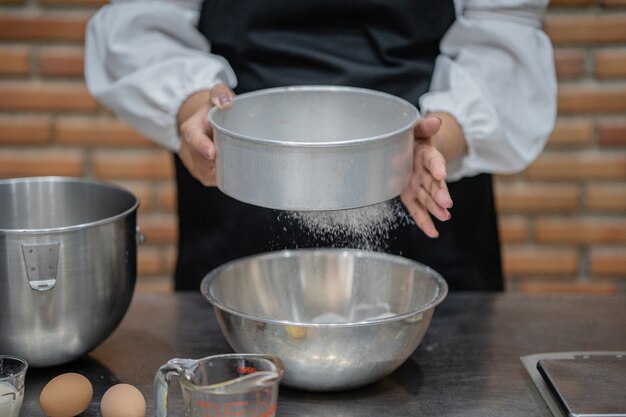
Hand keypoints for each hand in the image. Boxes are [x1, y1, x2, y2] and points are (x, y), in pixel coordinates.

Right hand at [177, 83, 234, 185]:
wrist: (205, 121)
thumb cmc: (215, 108)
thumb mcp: (217, 94)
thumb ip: (220, 94)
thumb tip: (226, 104)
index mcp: (191, 128)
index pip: (193, 138)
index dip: (202, 146)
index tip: (212, 153)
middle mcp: (187, 146)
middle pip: (201, 161)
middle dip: (217, 166)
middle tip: (238, 165)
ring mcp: (190, 161)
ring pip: (205, 174)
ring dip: (220, 173)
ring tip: (237, 167)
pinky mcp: (197, 172)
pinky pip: (208, 179)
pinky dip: (221, 178)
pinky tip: (232, 172)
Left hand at [400, 116, 453, 237]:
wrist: (410, 148)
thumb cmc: (412, 138)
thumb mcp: (415, 128)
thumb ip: (423, 126)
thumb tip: (434, 120)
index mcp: (426, 154)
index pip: (433, 160)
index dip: (437, 166)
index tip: (441, 173)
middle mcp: (425, 172)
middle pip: (434, 183)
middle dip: (440, 193)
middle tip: (447, 203)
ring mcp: (419, 185)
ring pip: (428, 198)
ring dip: (436, 208)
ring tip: (444, 217)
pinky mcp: (410, 196)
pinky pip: (417, 210)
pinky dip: (425, 222)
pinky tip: (433, 233)